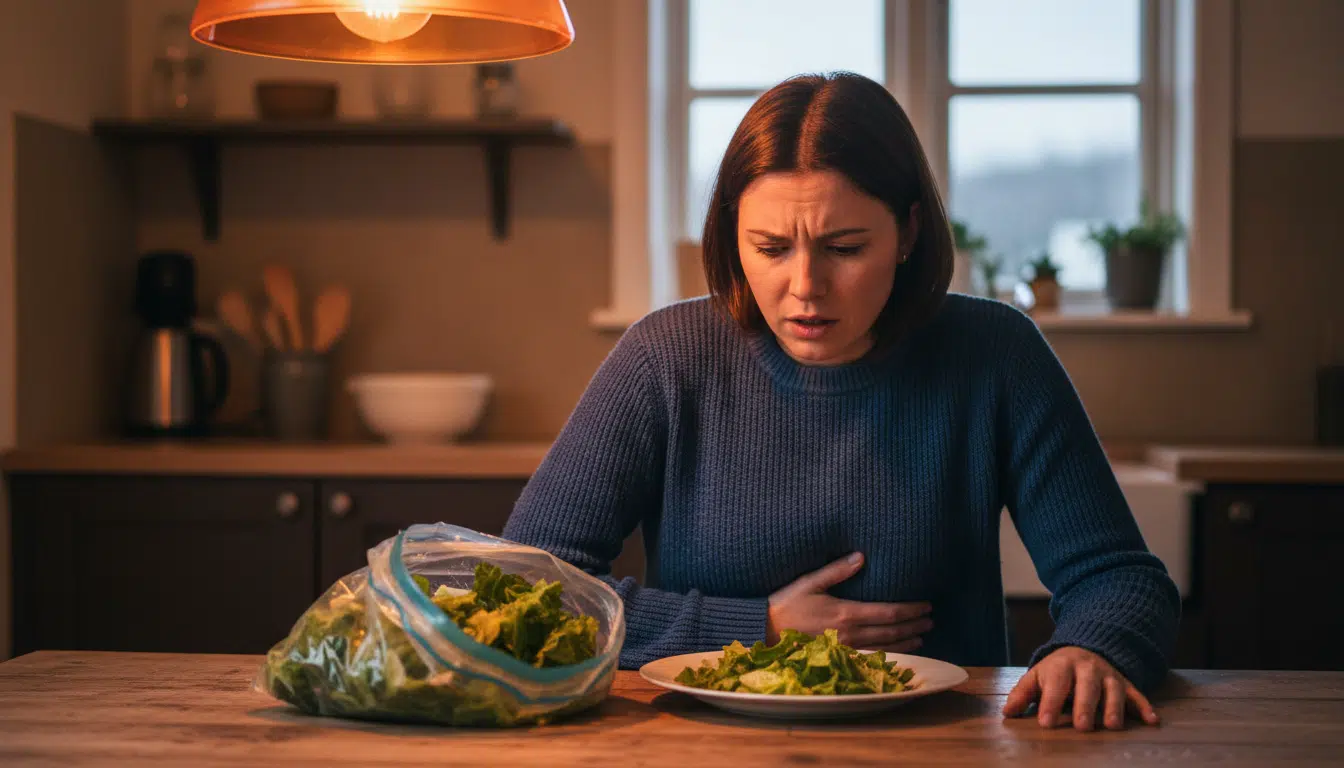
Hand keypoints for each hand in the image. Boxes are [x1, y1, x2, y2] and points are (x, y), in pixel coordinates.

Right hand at [766, 552, 932, 651]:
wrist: (765, 631)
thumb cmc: (786, 603)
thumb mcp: (810, 581)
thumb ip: (838, 570)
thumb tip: (862, 556)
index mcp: (846, 613)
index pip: (888, 613)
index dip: (910, 610)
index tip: (926, 605)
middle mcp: (850, 634)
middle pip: (892, 632)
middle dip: (914, 626)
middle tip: (931, 620)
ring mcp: (845, 648)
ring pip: (885, 647)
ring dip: (906, 642)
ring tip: (922, 637)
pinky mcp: (838, 656)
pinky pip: (870, 656)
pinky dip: (889, 653)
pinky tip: (897, 651)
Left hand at [1003, 646, 1159, 730]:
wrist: (1084, 650)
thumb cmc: (1056, 672)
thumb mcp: (1036, 677)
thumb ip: (1022, 694)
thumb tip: (1007, 713)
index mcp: (1061, 666)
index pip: (1055, 683)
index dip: (1049, 702)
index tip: (1045, 722)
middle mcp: (1087, 668)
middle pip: (1087, 686)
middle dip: (1084, 706)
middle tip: (1082, 726)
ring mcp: (1108, 675)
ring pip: (1113, 689)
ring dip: (1113, 707)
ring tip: (1111, 726)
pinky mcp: (1125, 683)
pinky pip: (1137, 694)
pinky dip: (1144, 706)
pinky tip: (1152, 721)